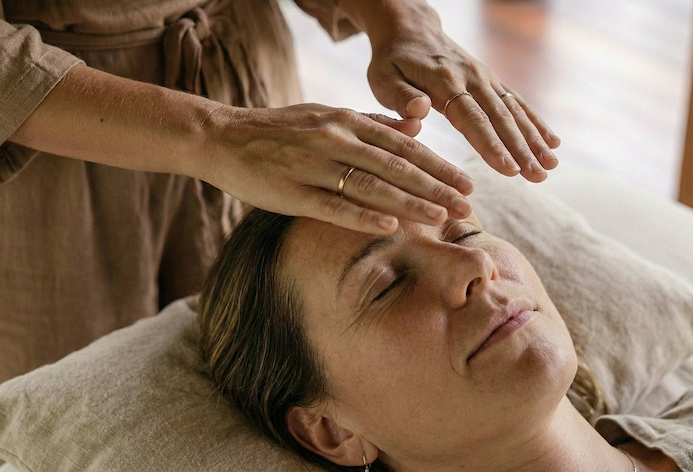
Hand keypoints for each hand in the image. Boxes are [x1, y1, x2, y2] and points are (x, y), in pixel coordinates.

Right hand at [205, 103, 474, 233]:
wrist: (225, 138)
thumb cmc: (281, 130)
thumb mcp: (328, 116)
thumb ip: (372, 122)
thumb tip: (415, 125)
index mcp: (347, 120)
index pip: (404, 145)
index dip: (439, 166)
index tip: (467, 184)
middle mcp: (335, 139)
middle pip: (396, 167)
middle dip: (436, 189)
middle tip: (467, 208)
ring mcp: (314, 165)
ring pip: (372, 186)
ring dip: (410, 204)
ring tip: (441, 219)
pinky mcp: (293, 192)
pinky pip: (333, 206)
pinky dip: (363, 216)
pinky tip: (391, 227)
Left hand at [362, 4, 560, 181]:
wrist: (410, 29)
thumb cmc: (392, 61)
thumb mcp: (383, 78)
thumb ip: (400, 97)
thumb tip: (420, 110)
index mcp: (444, 81)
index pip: (471, 118)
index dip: (491, 145)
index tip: (508, 168)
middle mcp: (472, 78)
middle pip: (500, 117)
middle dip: (521, 148)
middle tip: (539, 175)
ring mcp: (485, 78)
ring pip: (514, 112)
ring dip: (534, 139)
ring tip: (551, 165)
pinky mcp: (492, 81)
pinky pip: (517, 103)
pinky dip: (536, 122)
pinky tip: (553, 143)